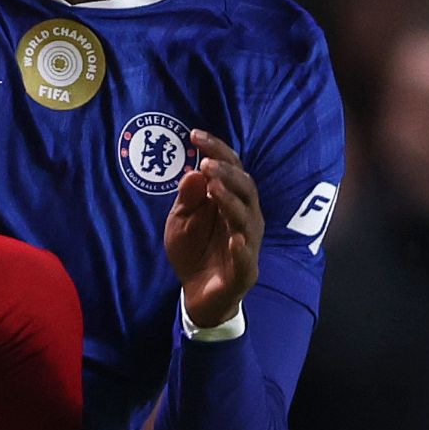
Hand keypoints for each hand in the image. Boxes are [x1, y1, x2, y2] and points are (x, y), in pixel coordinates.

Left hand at [165, 128, 263, 330]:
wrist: (197, 294)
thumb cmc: (193, 252)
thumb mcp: (180, 221)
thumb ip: (187, 199)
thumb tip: (193, 172)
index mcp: (231, 201)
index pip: (230, 168)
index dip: (216, 150)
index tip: (195, 135)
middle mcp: (246, 217)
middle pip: (245, 188)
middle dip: (227, 173)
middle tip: (206, 162)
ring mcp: (248, 244)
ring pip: (246, 218)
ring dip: (231, 201)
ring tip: (214, 188)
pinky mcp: (245, 272)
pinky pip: (246, 259)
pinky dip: (241, 249)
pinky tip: (233, 240)